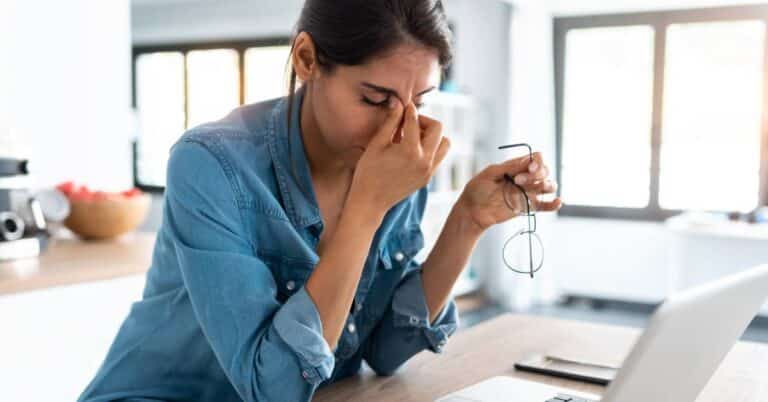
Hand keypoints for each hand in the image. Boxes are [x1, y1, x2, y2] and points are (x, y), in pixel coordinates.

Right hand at [348, 101, 450, 215]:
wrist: (370, 202)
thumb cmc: (368, 172)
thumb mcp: (377, 144)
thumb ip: (390, 122)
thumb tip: (398, 103)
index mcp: (410, 150)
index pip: (415, 120)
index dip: (408, 110)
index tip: (403, 104)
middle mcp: (425, 160)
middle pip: (437, 128)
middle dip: (423, 121)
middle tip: (408, 123)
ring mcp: (429, 171)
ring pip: (444, 143)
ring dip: (432, 135)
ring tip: (413, 137)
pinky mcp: (428, 178)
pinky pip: (439, 157)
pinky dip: (431, 148)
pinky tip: (413, 150)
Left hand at [455, 152, 561, 232]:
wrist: (473, 210)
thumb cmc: (478, 189)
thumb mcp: (490, 173)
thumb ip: (508, 167)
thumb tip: (527, 160)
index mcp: (516, 166)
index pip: (536, 159)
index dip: (537, 162)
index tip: (529, 168)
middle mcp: (525, 178)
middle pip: (544, 171)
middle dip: (537, 174)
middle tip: (518, 180)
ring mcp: (528, 192)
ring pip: (549, 185)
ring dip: (547, 185)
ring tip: (536, 189)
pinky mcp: (528, 207)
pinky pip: (546, 205)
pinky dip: (554, 204)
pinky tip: (557, 202)